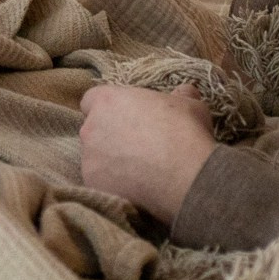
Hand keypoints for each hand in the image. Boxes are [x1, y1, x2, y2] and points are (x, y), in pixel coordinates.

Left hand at [79, 84, 217, 225]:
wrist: (184, 175)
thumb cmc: (185, 132)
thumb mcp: (189, 105)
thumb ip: (180, 95)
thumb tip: (185, 92)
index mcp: (108, 101)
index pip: (91, 100)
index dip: (107, 109)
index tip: (124, 118)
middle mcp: (91, 127)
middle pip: (93, 130)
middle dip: (109, 136)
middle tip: (135, 145)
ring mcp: (88, 158)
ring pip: (94, 158)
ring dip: (110, 162)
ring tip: (138, 170)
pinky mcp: (93, 184)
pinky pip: (100, 181)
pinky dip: (113, 184)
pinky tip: (134, 187)